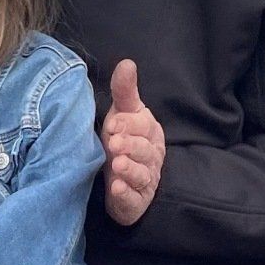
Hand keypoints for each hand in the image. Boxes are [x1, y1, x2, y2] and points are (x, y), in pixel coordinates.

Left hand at [102, 59, 164, 226]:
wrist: (121, 180)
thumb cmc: (122, 141)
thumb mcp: (121, 114)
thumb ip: (124, 91)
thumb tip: (127, 63)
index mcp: (150, 132)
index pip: (144, 126)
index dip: (129, 125)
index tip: (112, 125)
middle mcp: (151, 156)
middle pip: (145, 150)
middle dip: (130, 146)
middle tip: (114, 143)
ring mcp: (146, 180)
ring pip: (142, 174)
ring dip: (130, 170)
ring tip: (117, 165)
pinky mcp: (136, 201)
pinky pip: (134, 198)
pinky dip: (126, 194)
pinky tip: (116, 189)